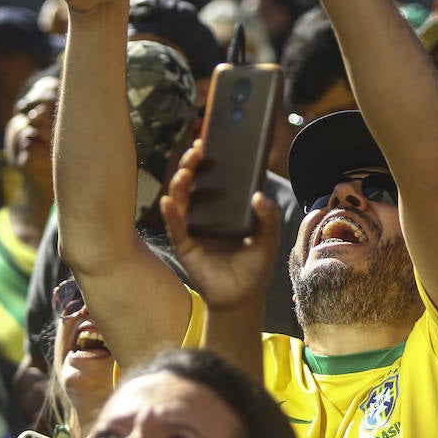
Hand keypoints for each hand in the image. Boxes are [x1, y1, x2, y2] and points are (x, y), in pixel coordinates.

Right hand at [159, 139, 282, 312]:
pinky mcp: (185, 244)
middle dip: (193, 163)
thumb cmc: (255, 266)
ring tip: (185, 170)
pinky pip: (176, 225)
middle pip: (194, 182)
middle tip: (198, 147)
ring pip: (180, 199)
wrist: (243, 298)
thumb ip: (269, 217)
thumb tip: (259, 195)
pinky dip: (170, 212)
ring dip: (180, 183)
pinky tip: (168, 201)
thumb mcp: (269, 239)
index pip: (216, 178)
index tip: (211, 140)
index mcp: (226, 208)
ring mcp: (193, 227)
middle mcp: (206, 213)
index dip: (212, 159)